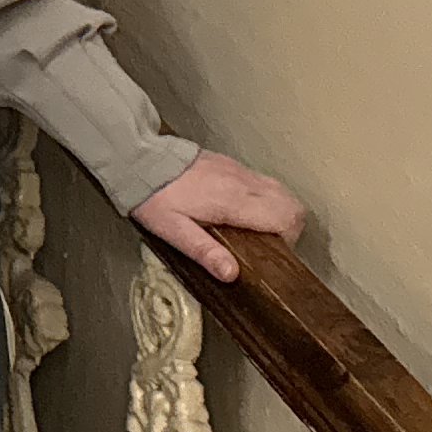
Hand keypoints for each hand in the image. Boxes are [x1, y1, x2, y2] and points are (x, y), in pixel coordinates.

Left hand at [133, 151, 305, 283]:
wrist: (139, 157)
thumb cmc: (154, 197)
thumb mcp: (173, 231)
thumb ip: (204, 251)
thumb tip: (232, 274)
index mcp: (232, 201)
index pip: (286, 218)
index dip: (288, 239)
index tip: (269, 251)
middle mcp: (242, 182)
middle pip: (292, 205)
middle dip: (289, 228)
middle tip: (265, 243)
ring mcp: (239, 170)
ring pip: (282, 190)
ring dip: (280, 212)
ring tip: (256, 229)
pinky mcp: (231, 164)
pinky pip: (264, 182)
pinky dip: (267, 198)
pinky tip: (243, 210)